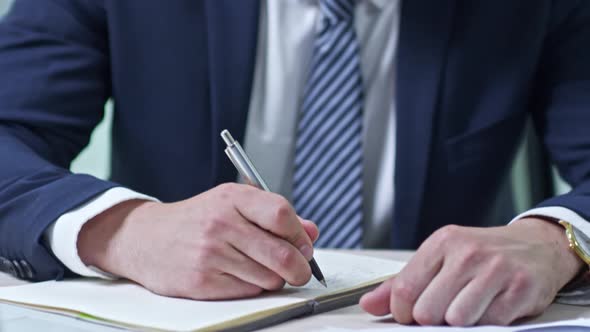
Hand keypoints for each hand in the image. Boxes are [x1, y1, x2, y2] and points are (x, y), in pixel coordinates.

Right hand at [78, 183, 318, 299]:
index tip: (304, 246)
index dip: (300, 235)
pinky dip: (252, 287)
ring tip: (258, 267)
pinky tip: (238, 275)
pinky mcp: (202, 281)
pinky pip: (249, 291)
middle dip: (300, 268)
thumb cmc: (196, 220)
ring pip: (269, 278)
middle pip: (283, 254)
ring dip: (273, 278)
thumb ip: (274, 216)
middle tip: (299, 270)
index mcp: (232, 197)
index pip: (282, 214)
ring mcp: (210, 253)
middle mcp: (221, 223)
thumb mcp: (232, 204)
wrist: (145, 238)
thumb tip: (312, 232)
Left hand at [360, 218, 583, 325]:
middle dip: (431, 320)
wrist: (535, 246)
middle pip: (427, 311)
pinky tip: (490, 308)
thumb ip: (401, 283)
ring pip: (456, 320)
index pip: (404, 289)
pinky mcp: (520, 291)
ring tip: (466, 310)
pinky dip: (486, 324)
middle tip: (443, 312)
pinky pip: (489, 325)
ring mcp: (495, 271)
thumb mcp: (439, 259)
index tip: (410, 315)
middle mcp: (467, 254)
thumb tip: (368, 304)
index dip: (402, 313)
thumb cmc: (481, 254)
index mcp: (441, 243)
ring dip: (459, 324)